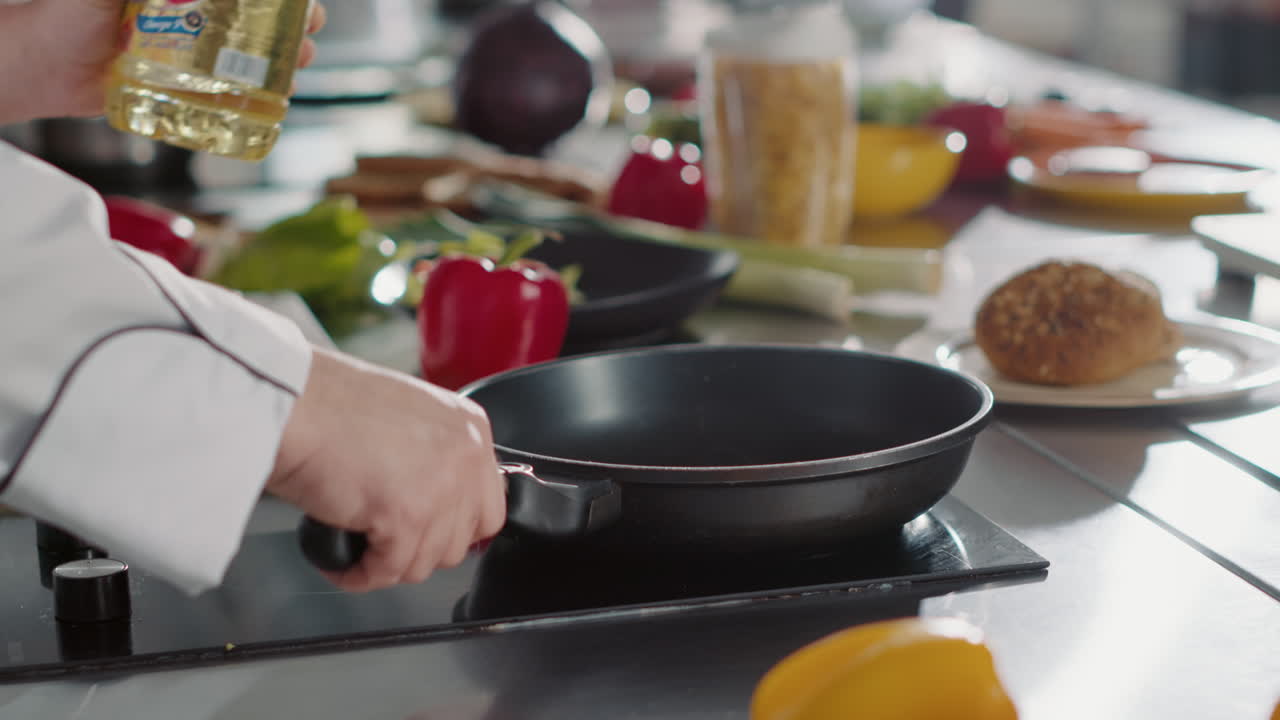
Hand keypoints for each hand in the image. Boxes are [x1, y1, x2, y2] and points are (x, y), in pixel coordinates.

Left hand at [0, 0, 326, 121]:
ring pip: (247, 60)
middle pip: (254, 23)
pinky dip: (250, 101)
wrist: (41, 66)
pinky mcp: (178, 90)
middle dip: (290, 30)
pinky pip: (222, 95)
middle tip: (308, 38)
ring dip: (280, 66)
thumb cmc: (66, 14)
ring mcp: (186, 57)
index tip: (301, 5)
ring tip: (296, 71)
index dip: (278, 1)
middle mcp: (188, 20)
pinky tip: (269, 102)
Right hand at [268, 348, 505, 591]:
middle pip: (463, 539)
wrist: (293, 403)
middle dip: (422, 547)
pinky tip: (340, 561)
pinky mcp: (407, 518)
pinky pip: (389, 571)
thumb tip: (433, 495)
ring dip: (388, 562)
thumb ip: (434, 453)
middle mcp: (467, 457)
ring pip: (426, 562)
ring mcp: (442, 489)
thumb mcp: (408, 415)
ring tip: (357, 546)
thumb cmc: (330, 402)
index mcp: (471, 428)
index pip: (486, 503)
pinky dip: (360, 574)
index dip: (449, 523)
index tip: (422, 528)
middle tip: (386, 540)